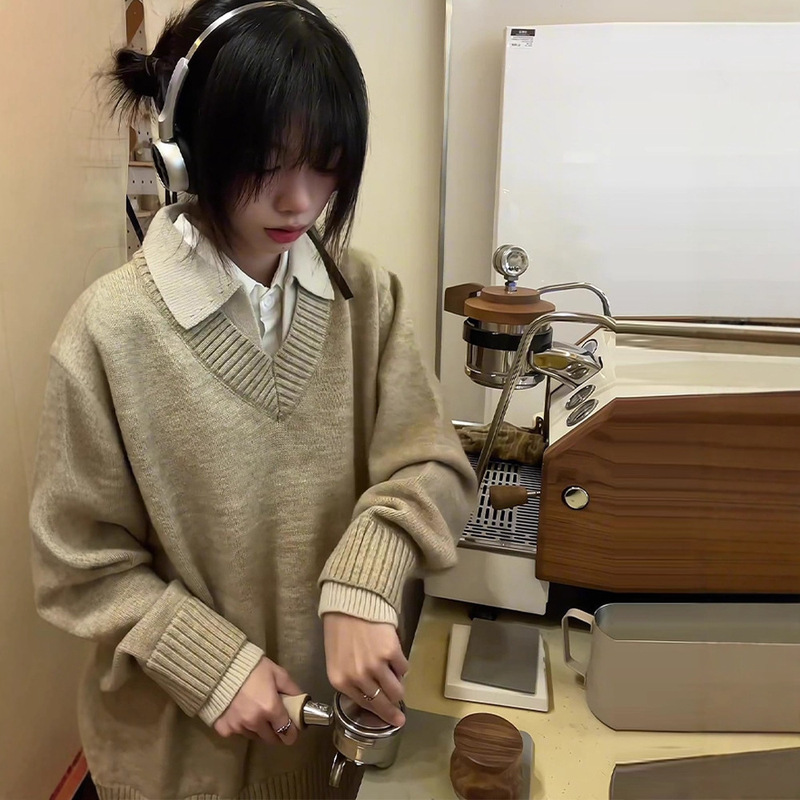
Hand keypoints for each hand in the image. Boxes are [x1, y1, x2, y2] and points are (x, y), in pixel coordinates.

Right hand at [214, 656, 301, 745]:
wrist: (223, 665)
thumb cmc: (253, 668)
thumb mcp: (278, 674)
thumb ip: (292, 690)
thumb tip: (302, 703)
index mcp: (270, 708)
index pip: (286, 731)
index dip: (291, 733)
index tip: (292, 731)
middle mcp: (254, 722)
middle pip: (270, 738)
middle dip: (276, 733)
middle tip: (275, 722)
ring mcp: (237, 727)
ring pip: (254, 736)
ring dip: (258, 729)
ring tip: (256, 713)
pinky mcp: (223, 728)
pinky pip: (236, 733)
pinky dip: (240, 726)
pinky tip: (240, 713)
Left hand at [323, 613, 408, 727]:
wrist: (350, 603)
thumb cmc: (340, 630)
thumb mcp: (337, 660)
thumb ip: (350, 679)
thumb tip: (371, 692)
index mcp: (341, 681)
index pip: (365, 705)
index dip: (379, 714)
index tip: (390, 719)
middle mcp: (358, 677)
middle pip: (382, 702)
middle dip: (392, 713)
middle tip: (400, 719)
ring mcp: (376, 666)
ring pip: (396, 690)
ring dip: (399, 689)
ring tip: (399, 685)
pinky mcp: (391, 653)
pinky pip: (404, 669)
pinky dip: (402, 667)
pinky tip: (396, 659)